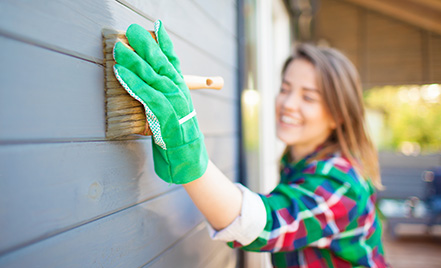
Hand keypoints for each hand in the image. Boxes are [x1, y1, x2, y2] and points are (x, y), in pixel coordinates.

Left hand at [113, 20, 207, 183]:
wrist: (189, 158)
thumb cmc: (178, 136)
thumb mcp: (173, 112)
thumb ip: (161, 99)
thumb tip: (145, 87)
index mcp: (182, 89)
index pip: (174, 61)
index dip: (166, 43)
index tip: (157, 26)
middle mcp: (180, 92)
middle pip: (162, 64)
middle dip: (147, 45)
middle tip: (132, 30)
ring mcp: (174, 103)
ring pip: (153, 77)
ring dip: (135, 61)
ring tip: (120, 48)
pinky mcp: (165, 116)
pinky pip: (147, 95)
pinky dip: (134, 83)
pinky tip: (121, 73)